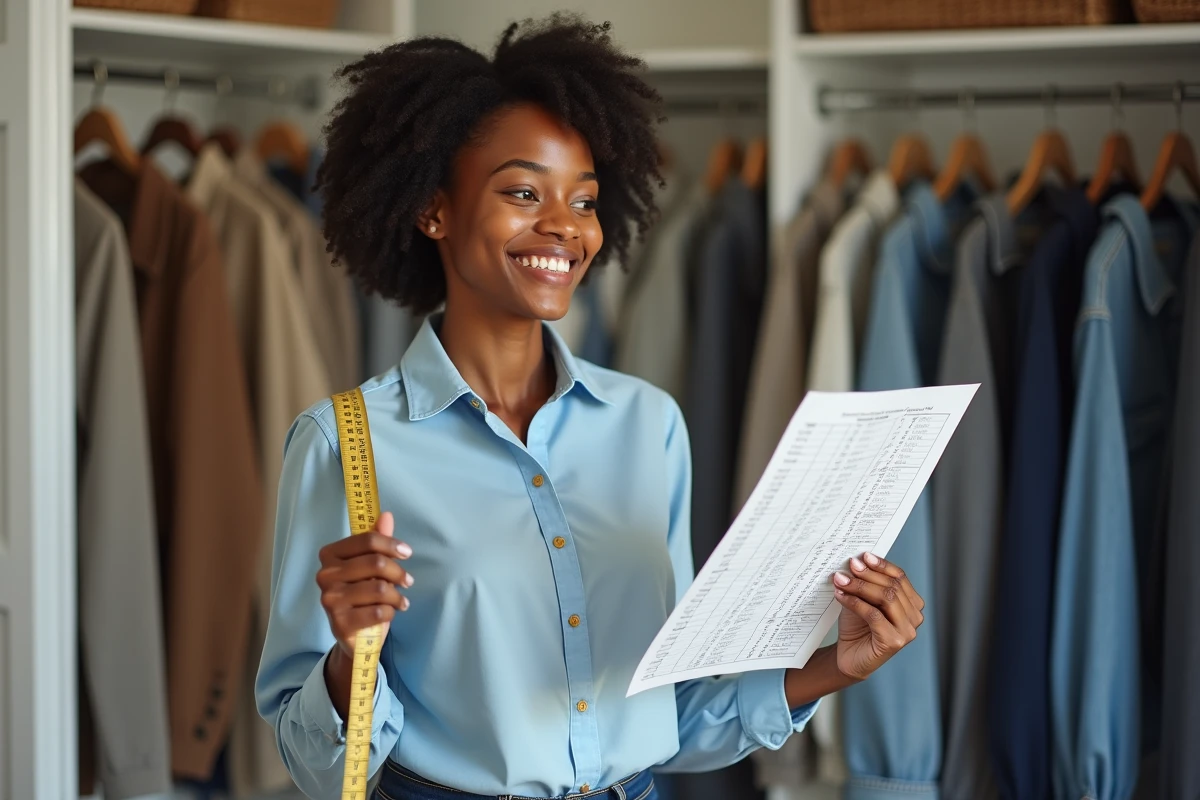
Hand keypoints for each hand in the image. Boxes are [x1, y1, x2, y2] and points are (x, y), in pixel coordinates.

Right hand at [316, 512, 412, 656]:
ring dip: (397, 596)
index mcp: (330, 554)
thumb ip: (377, 541)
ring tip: (400, 601)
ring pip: (380, 588)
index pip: (368, 540)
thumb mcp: (371, 566)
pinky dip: (390, 612)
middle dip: (398, 573)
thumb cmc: (363, 595)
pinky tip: (389, 613)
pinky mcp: (340, 623)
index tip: (407, 552)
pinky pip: (378, 611)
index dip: (392, 544)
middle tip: (408, 581)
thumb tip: (386, 516)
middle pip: (376, 563)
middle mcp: (325, 575)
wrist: (354, 635)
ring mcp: (330, 600)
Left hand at [832, 553, 923, 679]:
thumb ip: (865, 582)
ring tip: (840, 580)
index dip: (882, 565)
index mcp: (912, 604)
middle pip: (892, 587)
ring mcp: (907, 631)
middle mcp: (915, 617)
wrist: (849, 656)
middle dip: (867, 575)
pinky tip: (840, 595)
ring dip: (860, 586)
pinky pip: (874, 615)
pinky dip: (855, 602)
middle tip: (848, 566)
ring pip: (885, 599)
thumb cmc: (857, 626)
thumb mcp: (862, 598)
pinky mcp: (894, 642)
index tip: (863, 556)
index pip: (900, 578)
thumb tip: (857, 561)